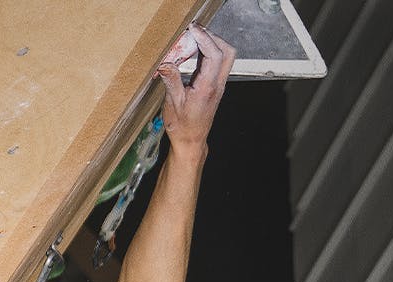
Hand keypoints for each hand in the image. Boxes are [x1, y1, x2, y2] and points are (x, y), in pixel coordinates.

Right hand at [157, 23, 233, 153]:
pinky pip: (218, 64)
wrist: (191, 141)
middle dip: (212, 37)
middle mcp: (217, 84)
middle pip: (227, 51)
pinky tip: (195, 52)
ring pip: (225, 56)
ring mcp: (218, 85)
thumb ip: (171, 79)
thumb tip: (165, 62)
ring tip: (194, 40)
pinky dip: (209, 53)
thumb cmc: (182, 126)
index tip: (192, 30)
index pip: (214, 55)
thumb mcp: (172, 103)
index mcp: (207, 87)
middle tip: (195, 32)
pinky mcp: (215, 86)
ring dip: (213, 44)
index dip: (205, 38)